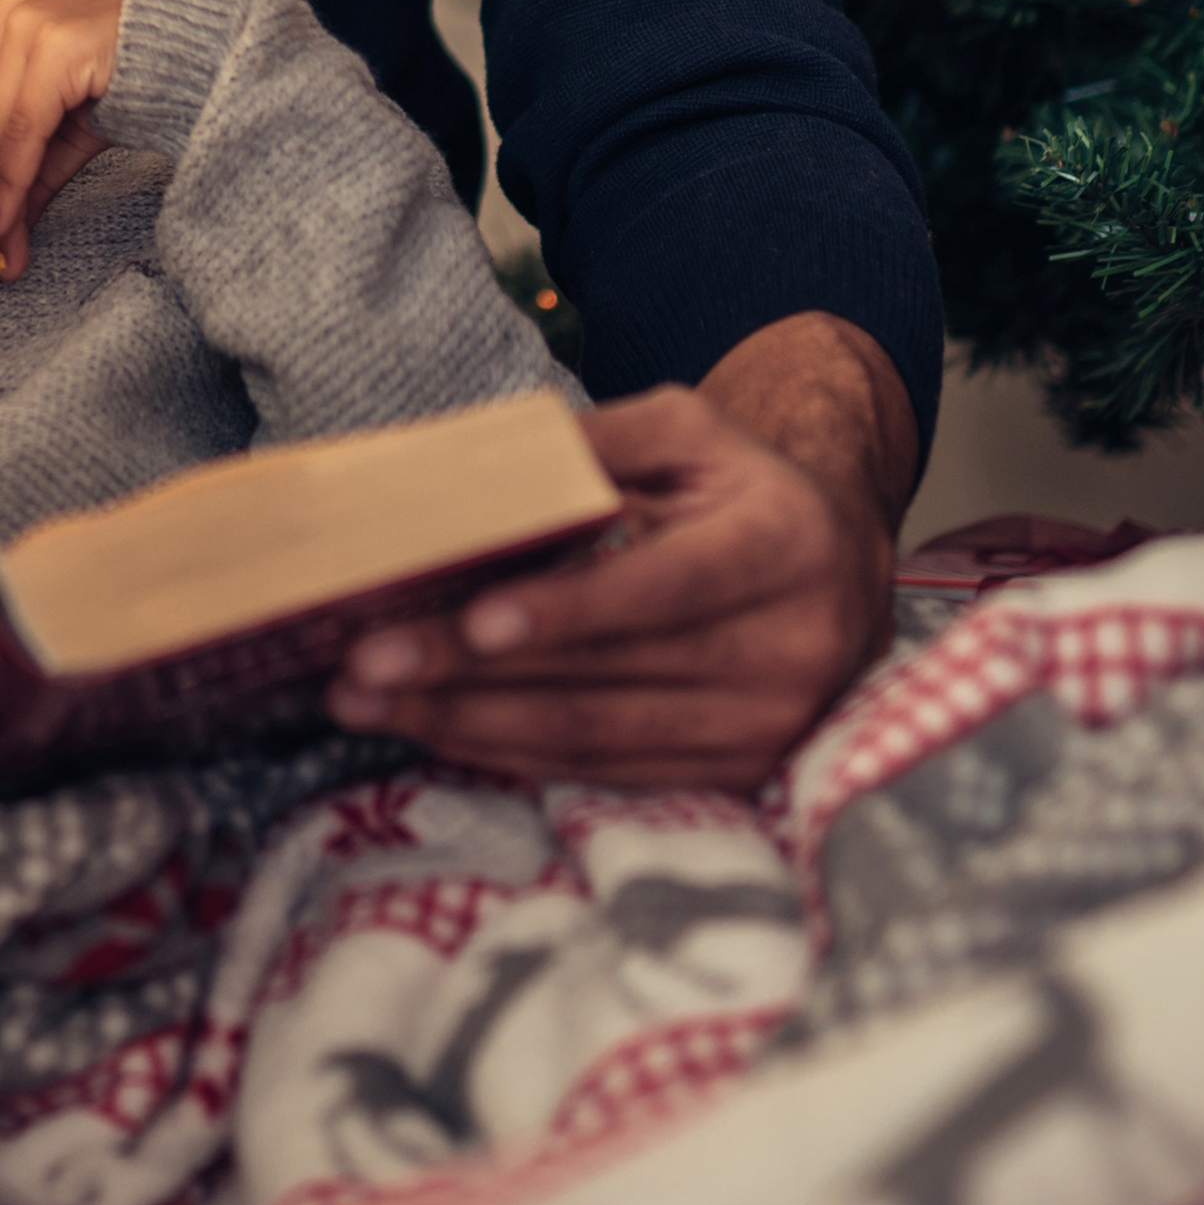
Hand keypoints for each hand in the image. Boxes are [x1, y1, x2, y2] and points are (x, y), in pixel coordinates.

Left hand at [0, 0, 124, 271]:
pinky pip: (24, 127)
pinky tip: (15, 217)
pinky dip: (15, 178)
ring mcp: (30, 26)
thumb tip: (2, 233)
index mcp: (5, 22)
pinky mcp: (57, 47)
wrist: (205, 48)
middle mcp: (9, 14)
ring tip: (1, 239)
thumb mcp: (72, 129)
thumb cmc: (141, 80)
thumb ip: (33, 172)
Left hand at [327, 317, 912, 789]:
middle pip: (609, 676)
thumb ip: (597, 442)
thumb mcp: (687, 430)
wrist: (840, 564)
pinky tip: (439, 731)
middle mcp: (790, 648)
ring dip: (470, 725)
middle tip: (364, 667)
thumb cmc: (740, 484)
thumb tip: (483, 474)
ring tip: (368, 704)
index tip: (475, 621)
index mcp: (785, 544)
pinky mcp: (739, 774)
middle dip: (471, 676)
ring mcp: (767, 725)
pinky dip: (514, 754)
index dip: (568, 610)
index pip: (662, 588)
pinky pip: (606, 774)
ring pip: (596, 738)